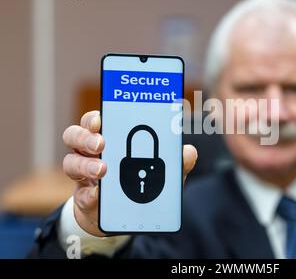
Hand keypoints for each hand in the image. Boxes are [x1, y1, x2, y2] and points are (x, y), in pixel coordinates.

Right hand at [62, 110, 197, 235]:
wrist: (129, 214)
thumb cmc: (144, 182)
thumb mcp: (163, 171)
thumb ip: (176, 162)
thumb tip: (188, 152)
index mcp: (110, 138)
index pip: (95, 121)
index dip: (94, 117)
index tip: (101, 119)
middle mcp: (91, 153)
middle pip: (74, 135)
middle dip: (86, 137)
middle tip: (101, 144)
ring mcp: (84, 175)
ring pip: (70, 161)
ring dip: (85, 164)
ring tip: (103, 171)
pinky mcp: (85, 198)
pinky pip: (81, 194)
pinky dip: (90, 194)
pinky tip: (99, 196)